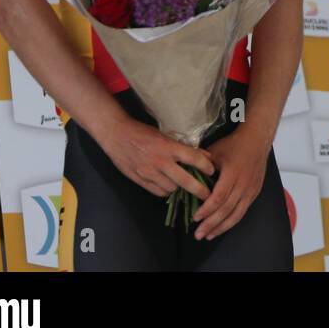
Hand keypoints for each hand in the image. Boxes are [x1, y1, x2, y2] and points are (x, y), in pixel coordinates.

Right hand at [98, 116, 214, 199]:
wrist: (117, 135)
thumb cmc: (143, 133)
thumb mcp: (166, 135)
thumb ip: (185, 147)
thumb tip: (205, 155)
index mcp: (169, 147)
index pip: (194, 158)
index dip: (206, 167)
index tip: (212, 172)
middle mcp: (161, 162)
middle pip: (186, 181)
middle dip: (199, 190)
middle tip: (208, 194)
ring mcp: (149, 173)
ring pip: (172, 189)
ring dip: (180, 189)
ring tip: (184, 187)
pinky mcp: (140, 180)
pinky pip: (158, 192)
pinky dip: (166, 191)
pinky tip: (169, 187)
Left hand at [192, 126, 272, 239]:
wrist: (257, 140)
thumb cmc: (234, 145)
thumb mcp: (215, 151)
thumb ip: (201, 166)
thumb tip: (186, 179)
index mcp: (233, 173)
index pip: (219, 197)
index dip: (207, 209)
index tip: (195, 217)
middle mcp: (244, 184)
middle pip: (227, 209)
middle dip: (211, 224)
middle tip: (198, 234)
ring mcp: (251, 189)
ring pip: (237, 214)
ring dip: (222, 227)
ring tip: (209, 236)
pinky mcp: (255, 192)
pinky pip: (243, 211)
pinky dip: (232, 221)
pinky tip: (222, 227)